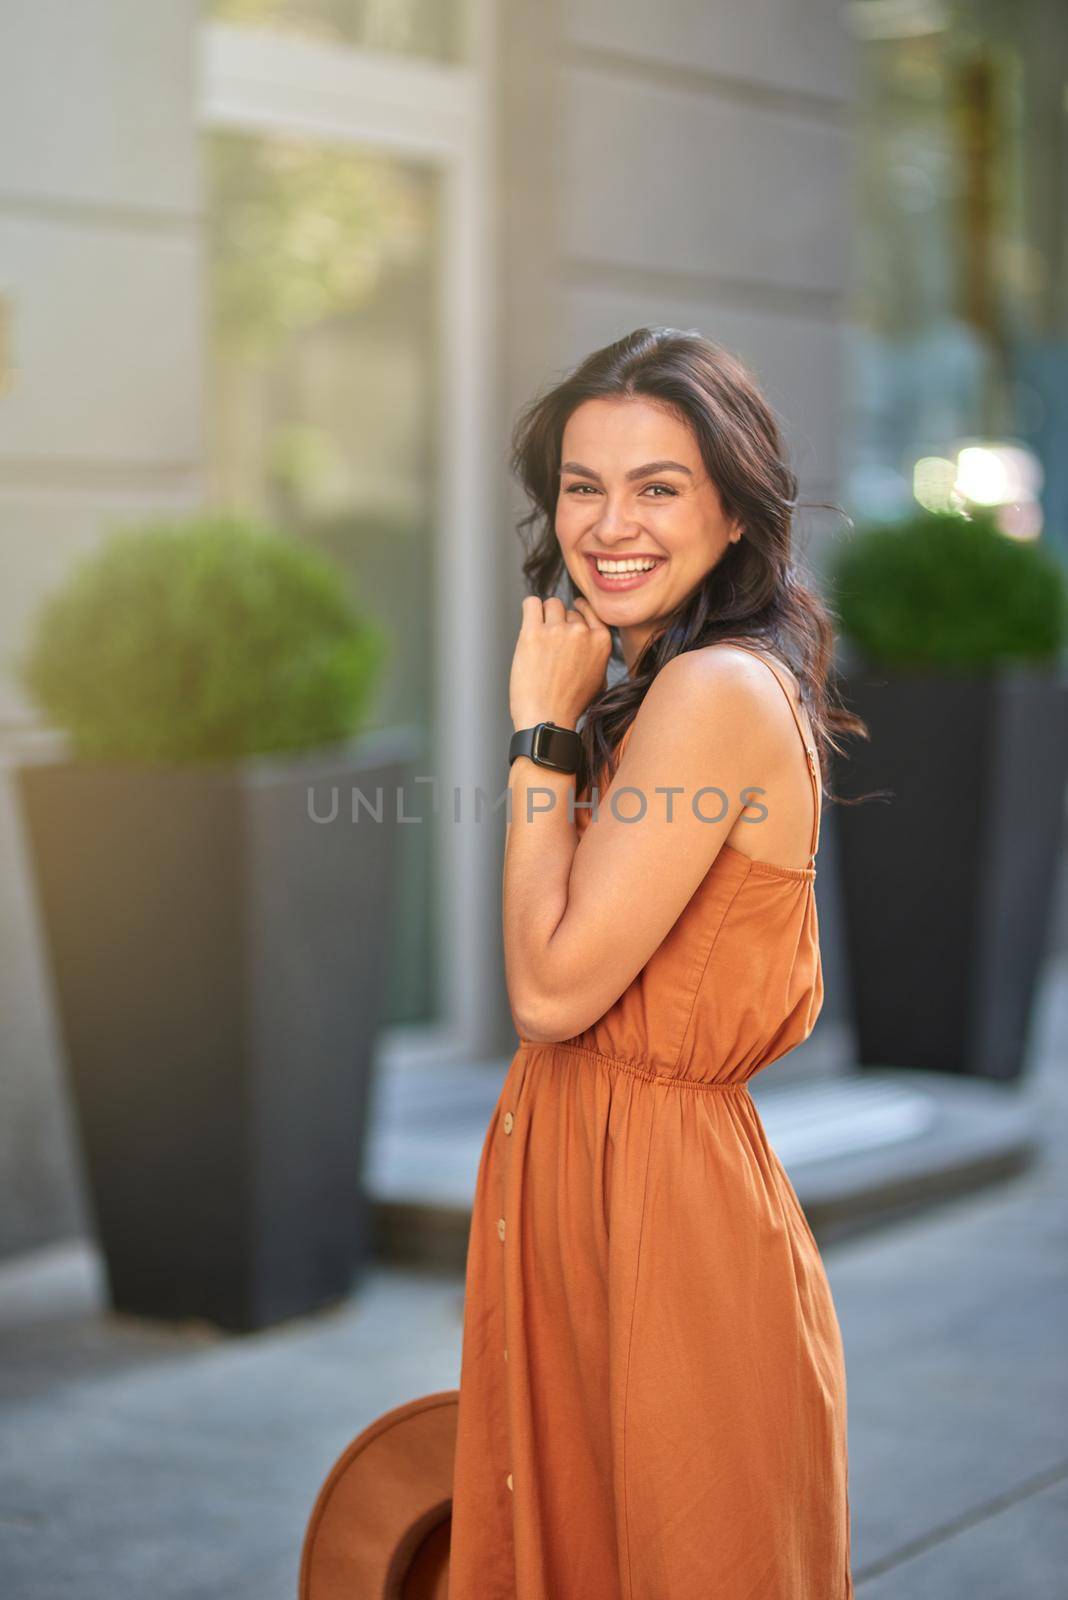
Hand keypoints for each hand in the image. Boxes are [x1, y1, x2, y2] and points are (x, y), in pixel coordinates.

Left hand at [510, 595, 611, 730]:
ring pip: (550, 604)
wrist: (547, 718)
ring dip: (544, 617)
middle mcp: (581, 632)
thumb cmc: (570, 705)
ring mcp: (558, 630)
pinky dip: (530, 610)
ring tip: (538, 637)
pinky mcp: (533, 632)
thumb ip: (596, 654)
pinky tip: (529, 622)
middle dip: (558, 623)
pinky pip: (531, 603)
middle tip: (549, 645)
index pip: (589, 611)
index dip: (577, 612)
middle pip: (567, 609)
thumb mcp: (598, 679)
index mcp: (601, 641)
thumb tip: (590, 638)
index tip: (569, 613)